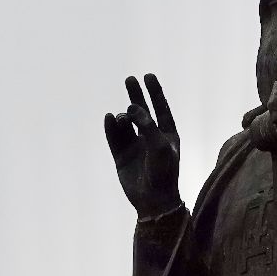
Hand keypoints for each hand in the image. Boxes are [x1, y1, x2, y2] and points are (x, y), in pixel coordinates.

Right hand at [104, 73, 182, 218]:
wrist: (153, 200)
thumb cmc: (164, 172)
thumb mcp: (160, 146)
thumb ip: (147, 125)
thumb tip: (133, 108)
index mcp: (167, 134)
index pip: (161, 108)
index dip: (155, 92)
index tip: (148, 75)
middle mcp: (150, 138)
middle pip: (142, 112)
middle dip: (136, 95)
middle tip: (130, 79)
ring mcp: (135, 147)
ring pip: (126, 124)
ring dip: (123, 117)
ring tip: (123, 117)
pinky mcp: (121, 156)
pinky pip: (114, 137)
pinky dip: (111, 127)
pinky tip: (110, 117)